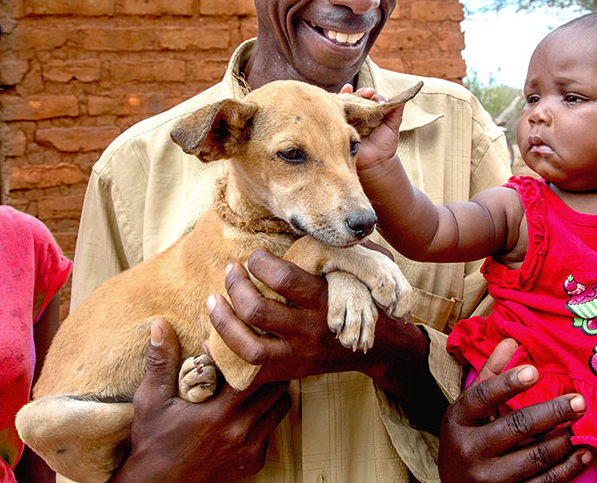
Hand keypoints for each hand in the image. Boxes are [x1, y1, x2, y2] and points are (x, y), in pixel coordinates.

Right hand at [111, 319, 290, 482]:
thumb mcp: (151, 400)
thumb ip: (160, 361)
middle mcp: (240, 431)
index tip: (240, 344)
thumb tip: (159, 324)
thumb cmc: (152, 440)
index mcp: (218, 412)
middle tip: (254, 357)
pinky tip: (247, 409)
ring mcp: (250, 449)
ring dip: (270, 391)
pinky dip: (265, 416)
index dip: (250, 354)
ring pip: (280, 407)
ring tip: (254, 381)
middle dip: (267, 369)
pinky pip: (273, 429)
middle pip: (276, 386)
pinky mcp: (254, 462)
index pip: (255, 372)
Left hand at [207, 249, 427, 387]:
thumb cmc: (369, 299)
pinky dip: (225, 357)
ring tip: (213, 300)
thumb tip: (340, 224)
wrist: (385, 348)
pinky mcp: (291, 371)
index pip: (285, 279)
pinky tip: (211, 339)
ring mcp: (300, 355)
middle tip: (231, 271)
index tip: (254, 255)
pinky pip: (250, 373)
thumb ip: (351, 247)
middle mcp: (310, 330)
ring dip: (223, 322)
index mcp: (327, 300)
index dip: (260, 263)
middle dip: (235, 286)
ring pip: (249, 346)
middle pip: (258, 311)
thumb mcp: (369, 268)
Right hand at [338, 84, 401, 171]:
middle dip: (360, 92)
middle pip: (356, 98)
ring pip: (345, 103)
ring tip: (348, 88)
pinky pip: (335, 114)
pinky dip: (336, 105)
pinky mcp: (340, 127)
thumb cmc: (385, 145)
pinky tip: (338, 98)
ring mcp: (348, 120)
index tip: (373, 93)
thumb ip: (396, 112)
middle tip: (368, 92)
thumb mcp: (393, 126)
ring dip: (345, 94)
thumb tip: (404, 96)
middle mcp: (358, 115)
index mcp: (370, 113)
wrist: (376, 163)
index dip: (370, 94)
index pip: (368, 98)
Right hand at [438, 340, 592, 482]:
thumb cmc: (466, 438)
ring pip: (537, 455)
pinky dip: (569, 467)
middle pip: (517, 426)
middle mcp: (470, 449)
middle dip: (552, 412)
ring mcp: (489, 478)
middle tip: (579, 400)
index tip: (534, 371)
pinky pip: (546, 482)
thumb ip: (491, 375)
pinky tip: (582, 452)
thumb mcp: (469, 408)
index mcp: (458, 420)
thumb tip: (511, 340)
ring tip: (582, 422)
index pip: (483, 396)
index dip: (508, 383)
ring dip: (565, 438)